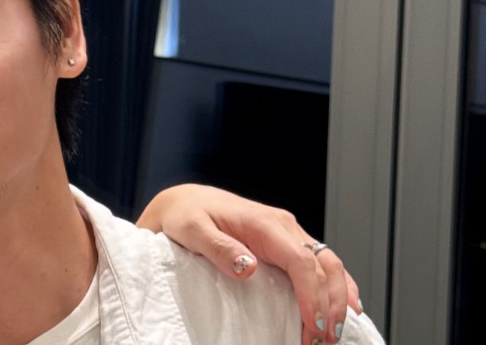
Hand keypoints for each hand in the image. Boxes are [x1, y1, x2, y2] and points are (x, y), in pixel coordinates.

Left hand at [136, 184, 360, 343]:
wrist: (185, 201)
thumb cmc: (186, 214)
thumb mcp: (192, 230)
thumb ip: (219, 249)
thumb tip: (247, 267)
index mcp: (263, 223)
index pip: (300, 261)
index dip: (312, 295)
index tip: (313, 326)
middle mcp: (283, 226)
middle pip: (323, 265)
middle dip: (331, 304)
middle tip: (326, 339)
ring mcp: (288, 233)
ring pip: (329, 264)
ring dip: (338, 298)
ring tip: (336, 332)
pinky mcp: (287, 242)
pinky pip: (321, 263)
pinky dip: (338, 285)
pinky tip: (345, 306)